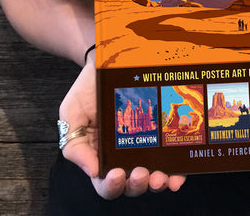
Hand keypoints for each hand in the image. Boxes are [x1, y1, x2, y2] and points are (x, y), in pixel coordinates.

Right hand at [59, 55, 185, 198]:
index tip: (116, 173)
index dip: (111, 186)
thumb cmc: (87, 89)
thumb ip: (75, 145)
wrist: (108, 63)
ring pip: (153, 176)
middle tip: (142, 173)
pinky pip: (170, 158)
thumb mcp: (71, 114)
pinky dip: (176, 171)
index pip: (105, 183)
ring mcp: (143, 146)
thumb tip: (93, 171)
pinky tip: (178, 174)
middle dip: (137, 185)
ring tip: (160, 177)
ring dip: (157, 182)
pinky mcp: (159, 135)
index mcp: (99, 157)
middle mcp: (122, 156)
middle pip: (131, 184)